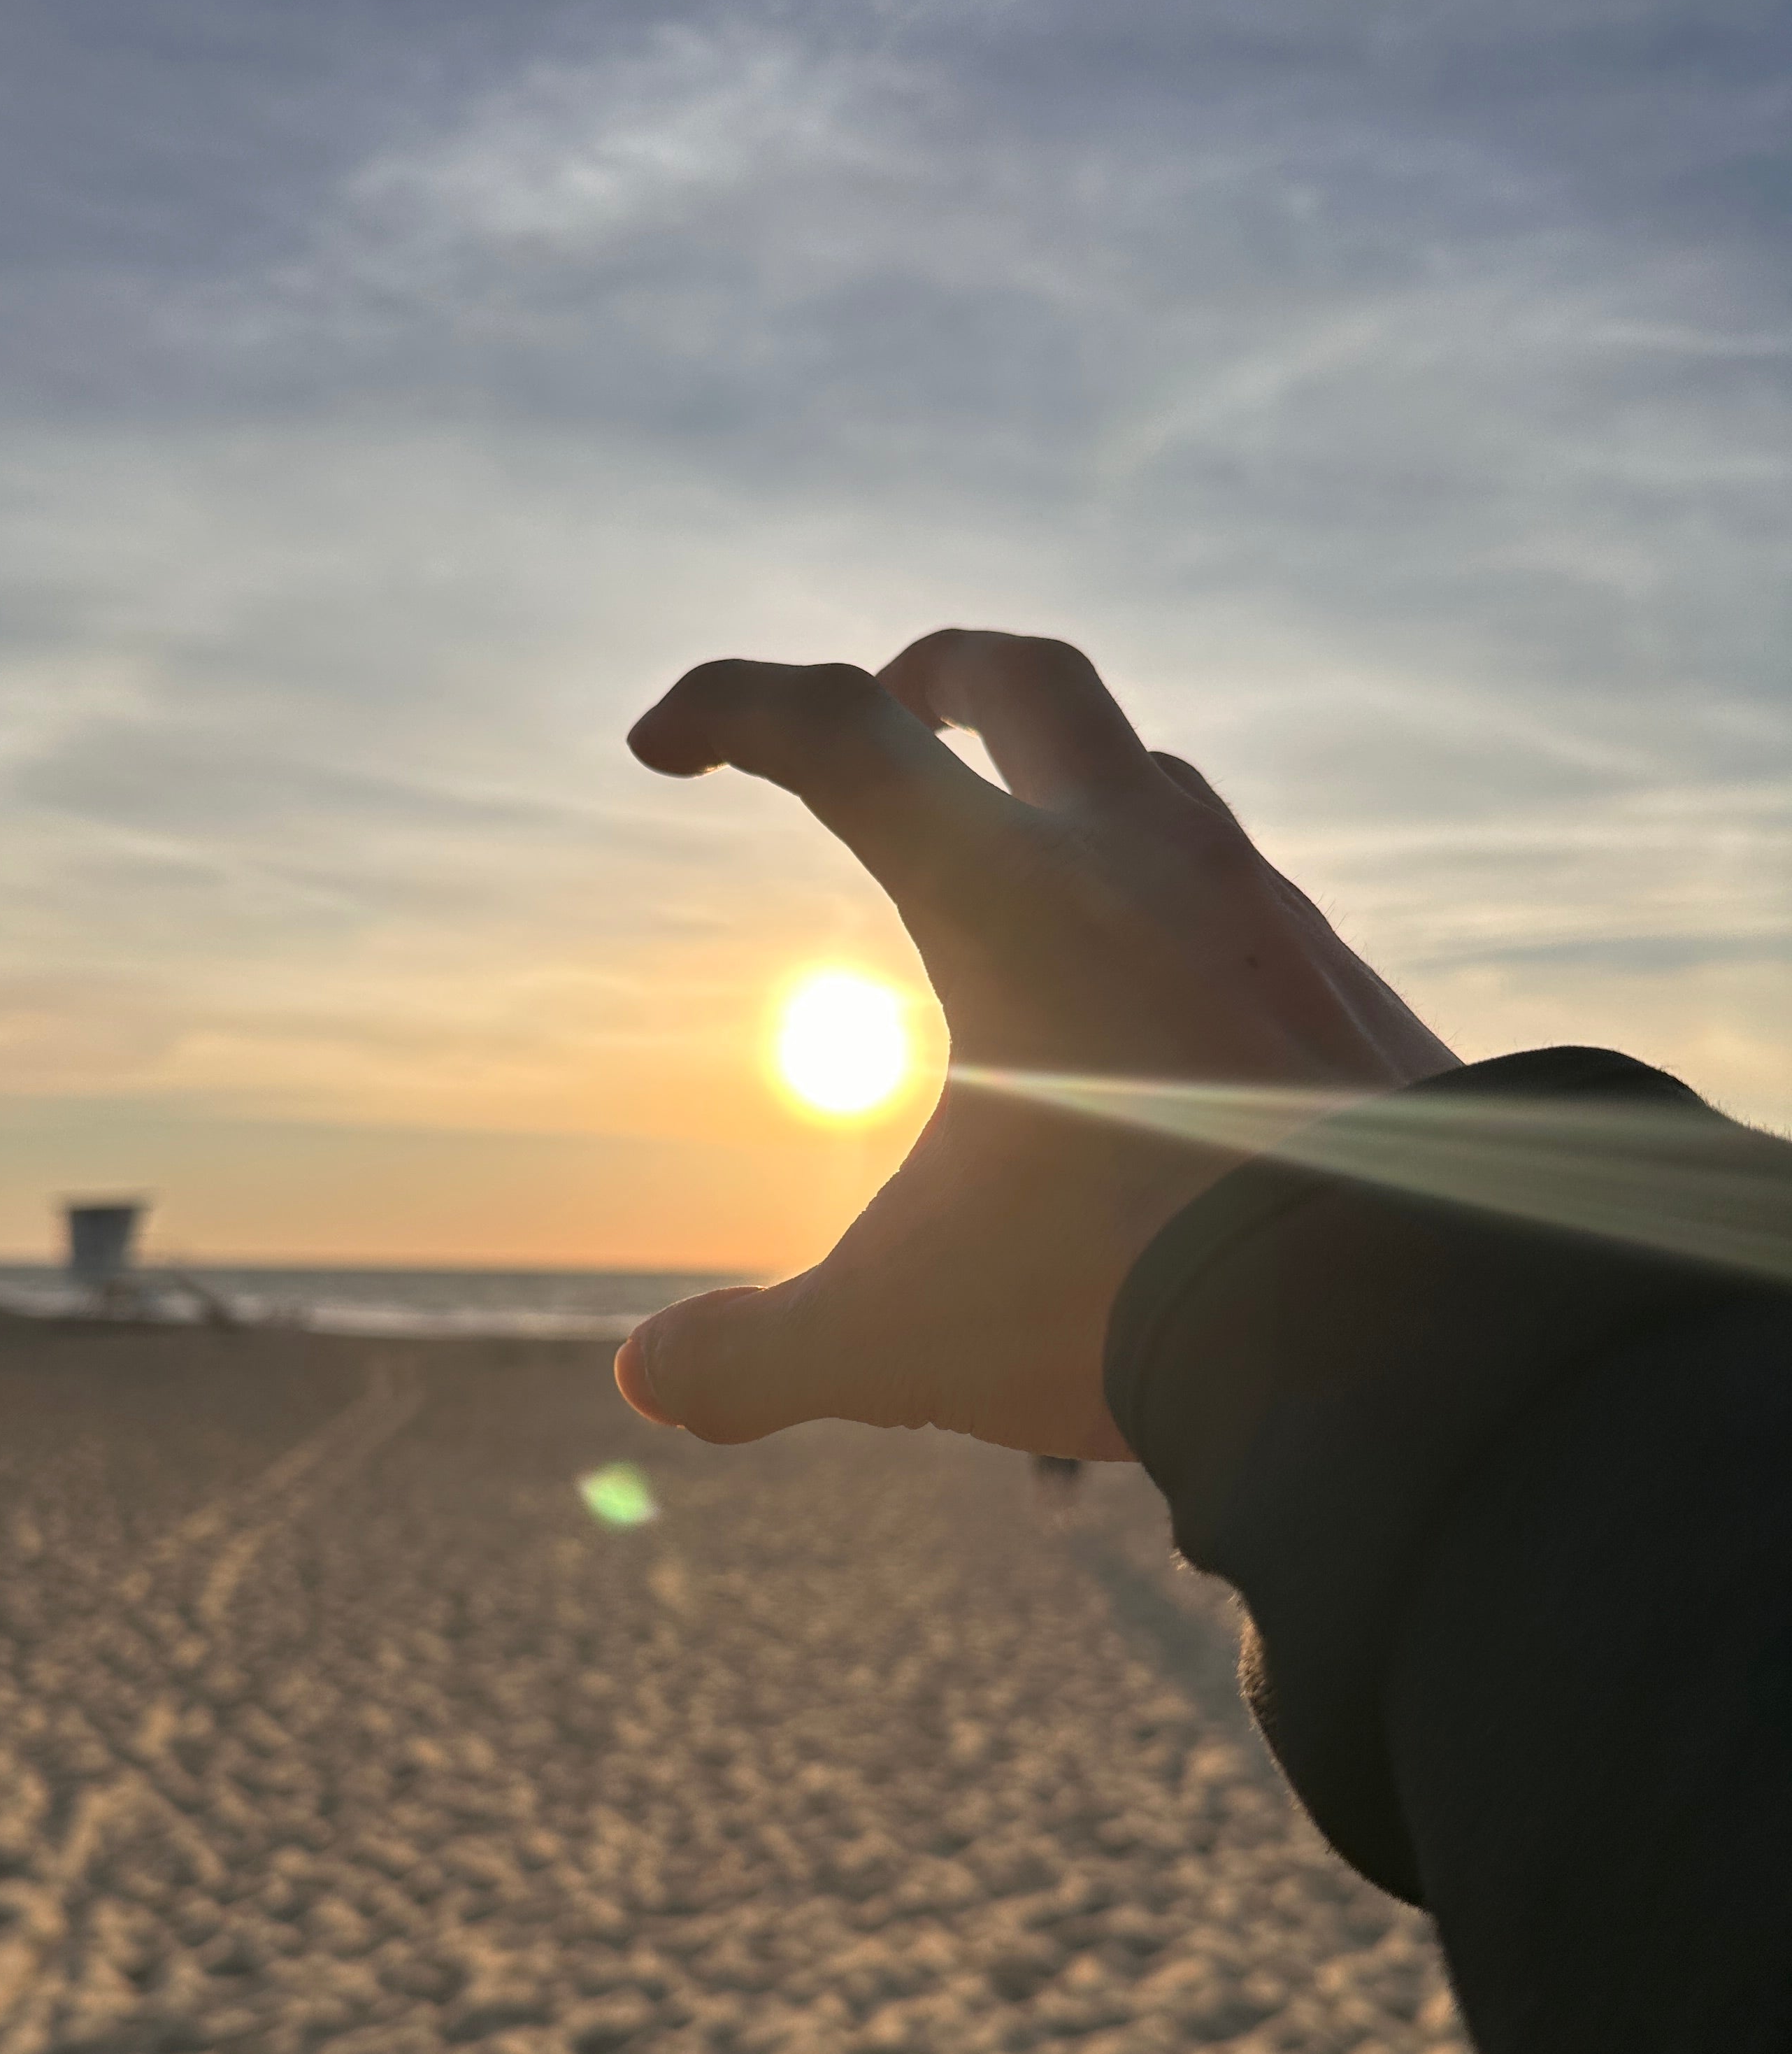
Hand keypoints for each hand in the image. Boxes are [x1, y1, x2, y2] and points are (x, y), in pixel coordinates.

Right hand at [615, 631, 1455, 1458]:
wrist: (1402, 1317)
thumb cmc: (1127, 1297)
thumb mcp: (903, 1338)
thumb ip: (759, 1358)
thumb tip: (650, 1379)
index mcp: (1007, 896)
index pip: (838, 733)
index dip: (729, 709)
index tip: (660, 740)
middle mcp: (1141, 863)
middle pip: (1023, 679)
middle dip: (931, 674)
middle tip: (884, 704)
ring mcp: (1260, 913)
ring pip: (1152, 775)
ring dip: (1066, 789)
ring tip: (1018, 866)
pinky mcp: (1344, 986)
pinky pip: (1242, 892)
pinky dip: (1169, 902)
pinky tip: (1156, 1002)